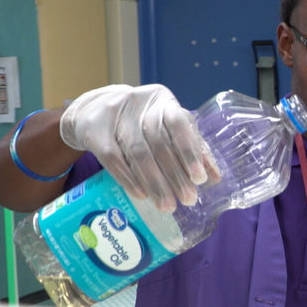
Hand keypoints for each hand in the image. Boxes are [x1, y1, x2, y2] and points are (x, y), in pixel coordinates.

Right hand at [60, 84, 218, 211]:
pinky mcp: (94, 131)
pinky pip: (113, 159)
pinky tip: (141, 195)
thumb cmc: (139, 123)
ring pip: (138, 152)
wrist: (92, 110)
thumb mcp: (164, 127)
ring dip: (154, 182)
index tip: (200, 179)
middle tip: (187, 199)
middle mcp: (138, 104)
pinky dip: (129, 178)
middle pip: (159, 142)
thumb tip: (215, 177)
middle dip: (175, 174)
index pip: (178, 123)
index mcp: (162, 101)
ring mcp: (114, 116)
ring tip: (166, 205)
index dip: (189, 151)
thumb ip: (190, 147)